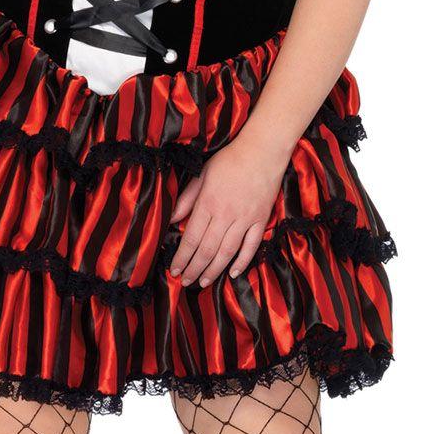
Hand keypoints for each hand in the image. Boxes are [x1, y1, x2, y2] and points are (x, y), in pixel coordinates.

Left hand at [168, 138, 288, 288]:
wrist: (262, 151)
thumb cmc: (229, 160)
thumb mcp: (202, 175)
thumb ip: (186, 199)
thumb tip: (172, 220)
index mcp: (208, 203)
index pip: (191, 238)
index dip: (181, 257)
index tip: (174, 270)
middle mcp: (225, 214)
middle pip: (207, 249)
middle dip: (194, 269)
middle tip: (186, 282)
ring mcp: (245, 219)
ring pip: (227, 252)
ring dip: (214, 270)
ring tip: (203, 282)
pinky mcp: (261, 220)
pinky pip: (251, 246)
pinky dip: (242, 261)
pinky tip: (233, 273)